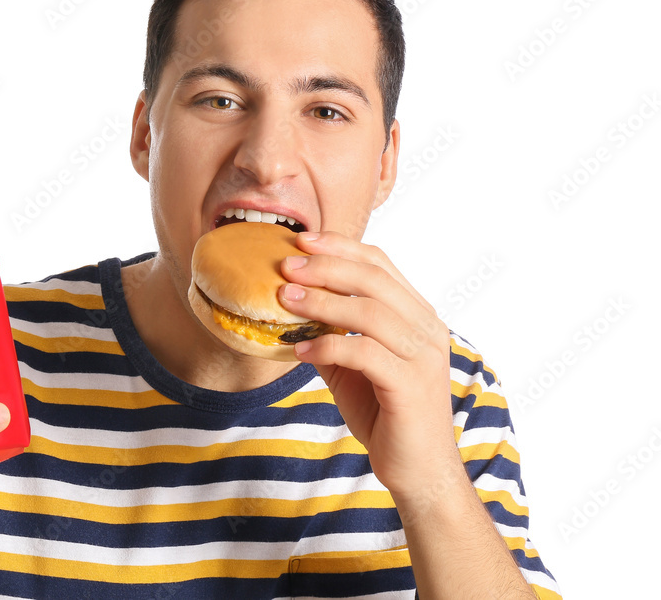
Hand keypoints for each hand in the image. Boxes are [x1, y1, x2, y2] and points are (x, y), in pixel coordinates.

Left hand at [278, 231, 459, 498]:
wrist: (418, 470)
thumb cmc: (386, 414)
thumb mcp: (352, 366)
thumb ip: (331, 334)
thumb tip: (290, 309)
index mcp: (417, 315)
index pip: (380, 264)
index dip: (341, 247)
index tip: (302, 241)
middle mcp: (427, 328)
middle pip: (374, 279)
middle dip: (325, 266)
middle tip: (286, 265)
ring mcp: (423, 356)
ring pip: (369, 311)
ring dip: (321, 302)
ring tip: (283, 299)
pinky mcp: (411, 385)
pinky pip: (364, 353)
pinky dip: (328, 346)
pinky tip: (300, 350)